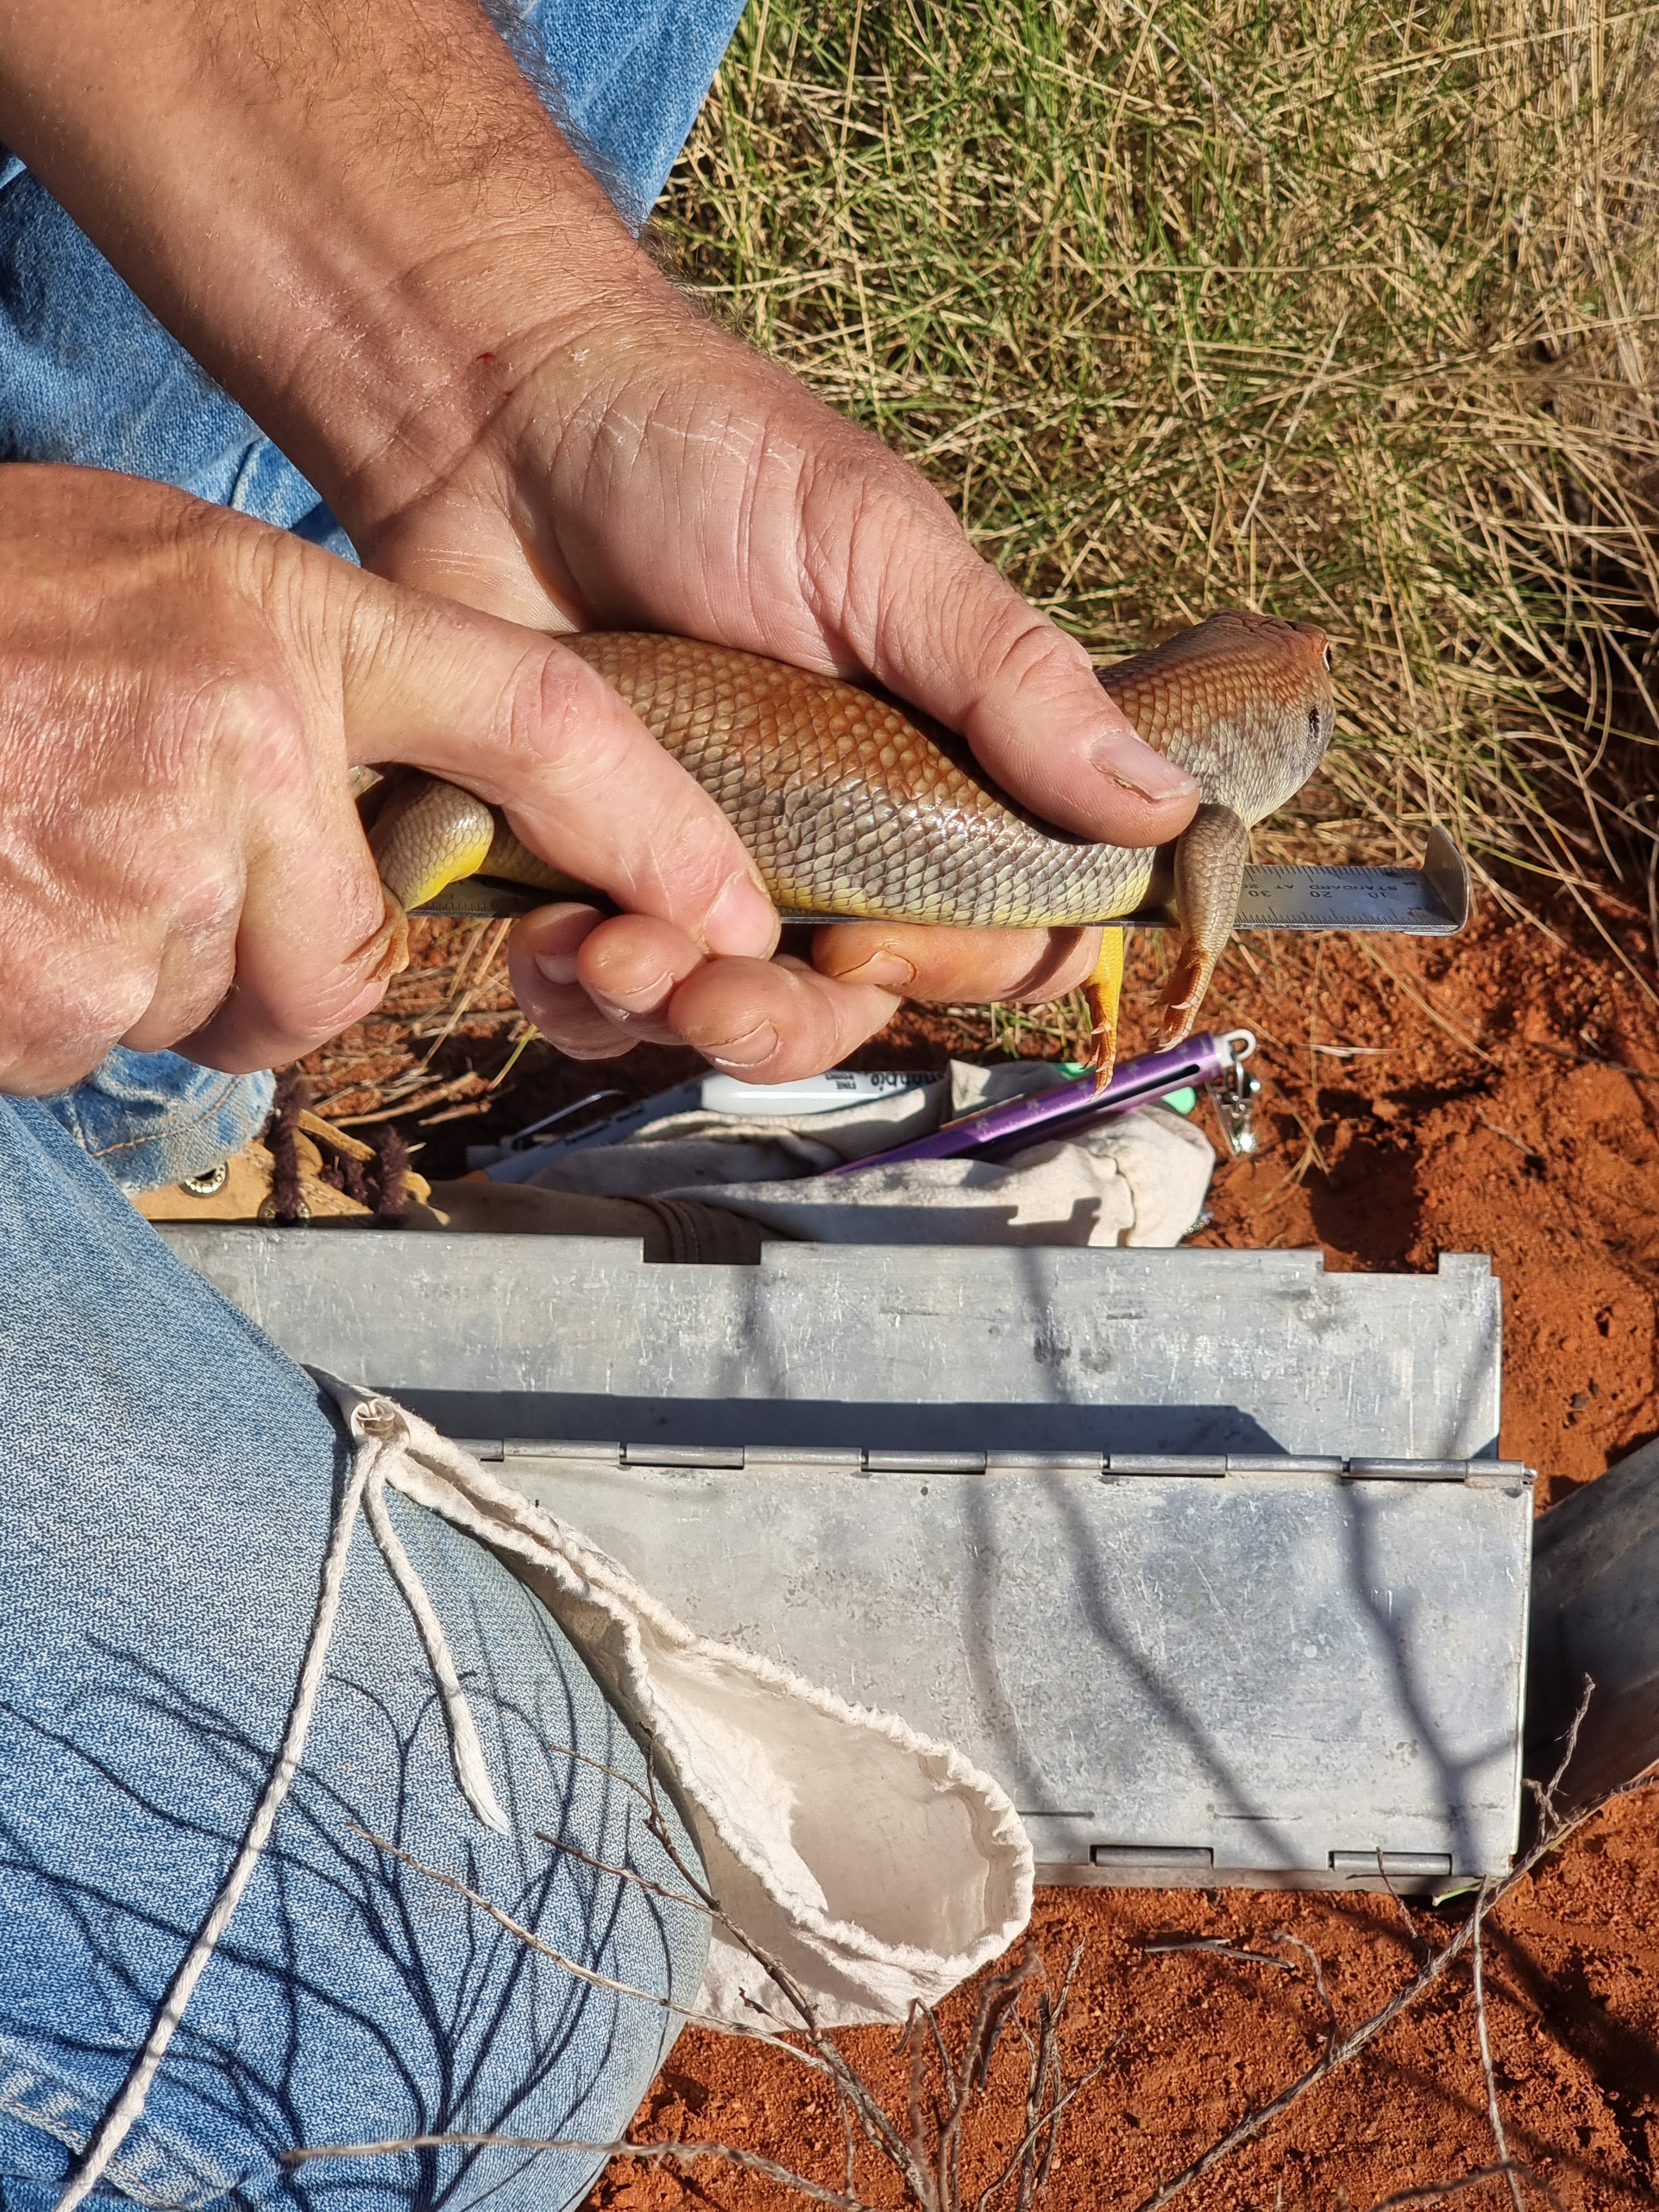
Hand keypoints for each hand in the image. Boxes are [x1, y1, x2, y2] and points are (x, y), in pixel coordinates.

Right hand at [0, 467, 774, 1093]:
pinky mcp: (48, 973)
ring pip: (214, 1011)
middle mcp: (239, 737)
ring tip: (29, 850)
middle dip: (263, 962)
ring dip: (134, 973)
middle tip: (137, 867)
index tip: (737, 914)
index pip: (536, 715)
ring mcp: (141, 860)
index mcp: (276, 618)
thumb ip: (287, 685)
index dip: (649, 822)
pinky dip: (40, 1004)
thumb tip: (366, 822)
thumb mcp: (147, 580)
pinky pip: (94, 1044)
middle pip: (347, 959)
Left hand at [353, 297, 1195, 1072]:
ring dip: (673, 1018)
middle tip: (714, 998)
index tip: (877, 943)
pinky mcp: (582, 866)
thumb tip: (1166, 810)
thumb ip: (1014, 683)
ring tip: (610, 957)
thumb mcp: (883, 550)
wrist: (498, 415)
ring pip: (722, 1012)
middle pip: (850, 1002)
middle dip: (783, 1024)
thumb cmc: (709, 455)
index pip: (1000, 924)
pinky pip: (595, 989)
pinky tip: (550, 950)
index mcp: (931, 770)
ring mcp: (698, 858)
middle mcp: (825, 835)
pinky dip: (576, 995)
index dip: (958, 966)